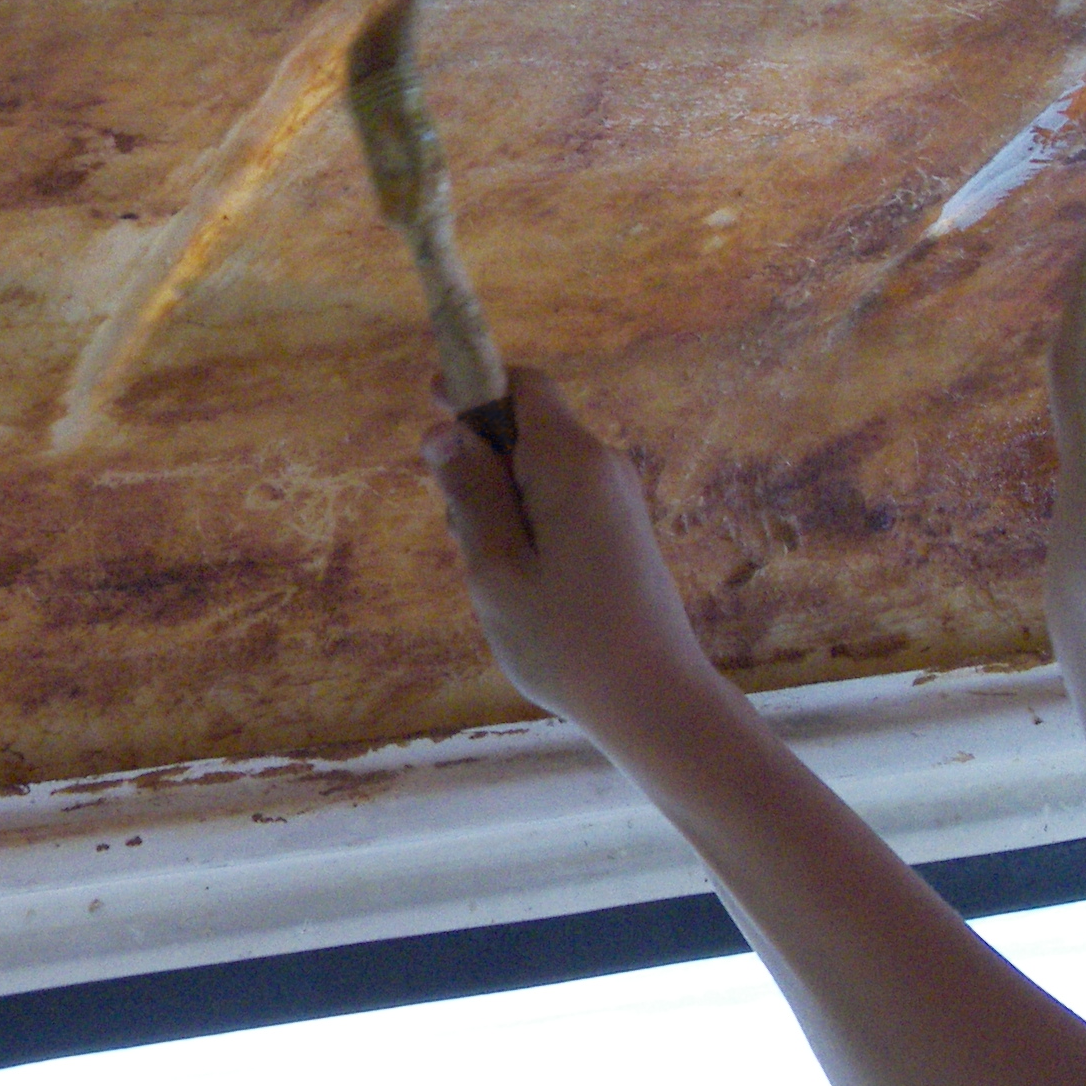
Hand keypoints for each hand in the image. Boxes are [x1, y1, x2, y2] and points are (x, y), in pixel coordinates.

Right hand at [423, 370, 719, 728]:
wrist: (653, 700)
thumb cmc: (566, 639)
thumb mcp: (496, 568)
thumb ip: (469, 494)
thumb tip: (442, 430)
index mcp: (571, 463)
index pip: (522, 385)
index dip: (473, 389)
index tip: (433, 411)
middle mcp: (602, 467)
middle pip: (527, 428)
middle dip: (481, 461)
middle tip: (461, 533)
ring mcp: (617, 500)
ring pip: (540, 471)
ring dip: (502, 501)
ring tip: (495, 576)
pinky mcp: (621, 531)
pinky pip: (561, 501)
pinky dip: (529, 524)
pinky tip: (524, 585)